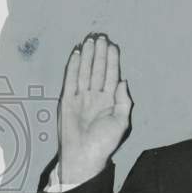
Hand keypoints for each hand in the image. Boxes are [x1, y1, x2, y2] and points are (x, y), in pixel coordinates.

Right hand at [58, 33, 131, 182]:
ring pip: (85, 72)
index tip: (113, 46)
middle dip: (100, 54)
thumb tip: (124, 81)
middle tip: (101, 37)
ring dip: (88, 56)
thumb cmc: (105, 142)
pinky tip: (77, 54)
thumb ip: (124, 102)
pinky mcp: (67, 100)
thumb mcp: (122, 122)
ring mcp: (81, 97)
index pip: (112, 76)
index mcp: (110, 101)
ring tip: (90, 41)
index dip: (113, 61)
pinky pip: (71, 79)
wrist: (84, 155)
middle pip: (98, 70)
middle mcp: (95, 96)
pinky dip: (74, 66)